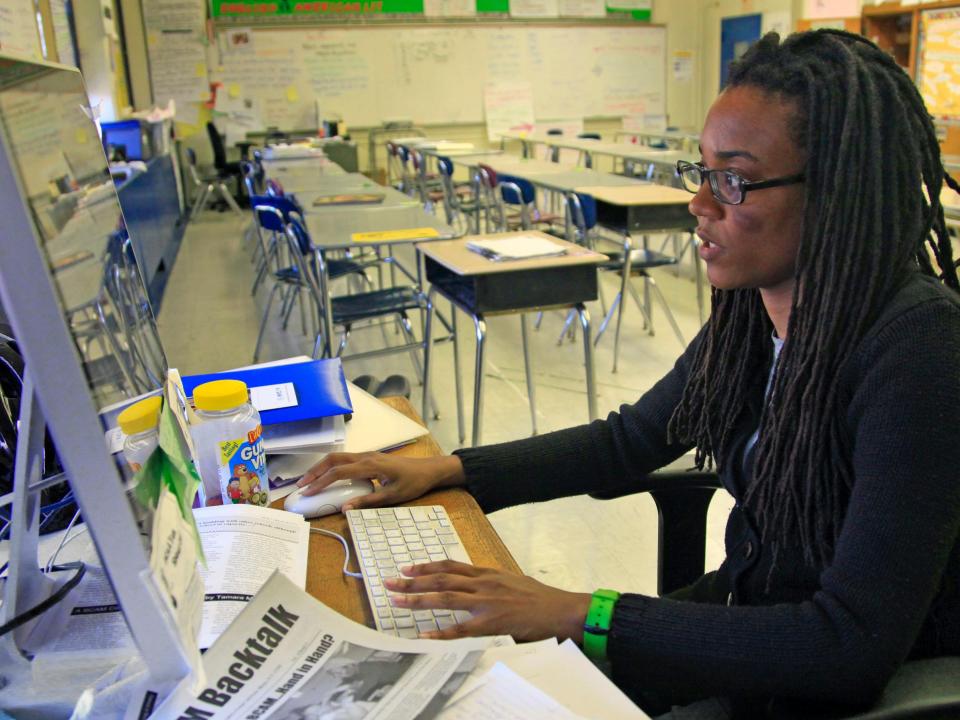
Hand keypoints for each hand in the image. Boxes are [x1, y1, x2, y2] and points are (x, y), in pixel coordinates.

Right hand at [296, 452, 464, 509]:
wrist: (430, 469)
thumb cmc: (414, 483)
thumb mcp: (392, 496)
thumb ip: (368, 502)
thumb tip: (344, 509)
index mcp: (370, 465)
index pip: (338, 472)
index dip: (320, 482)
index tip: (307, 492)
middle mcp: (366, 457)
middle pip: (333, 459)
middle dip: (315, 471)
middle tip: (301, 485)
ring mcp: (368, 455)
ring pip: (338, 457)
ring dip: (322, 467)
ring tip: (309, 481)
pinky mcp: (370, 458)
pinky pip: (346, 459)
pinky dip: (332, 466)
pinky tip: (328, 477)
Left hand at [383, 560, 591, 642]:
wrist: (560, 609)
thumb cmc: (539, 597)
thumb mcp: (511, 581)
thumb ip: (490, 582)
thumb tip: (474, 584)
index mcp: (487, 573)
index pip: (450, 565)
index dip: (426, 566)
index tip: (407, 568)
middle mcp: (483, 583)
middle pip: (441, 578)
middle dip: (412, 581)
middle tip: (389, 582)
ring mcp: (486, 602)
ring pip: (445, 597)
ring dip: (419, 599)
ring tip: (398, 601)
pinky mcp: (492, 623)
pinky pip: (461, 629)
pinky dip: (441, 632)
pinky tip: (425, 635)